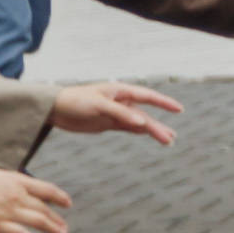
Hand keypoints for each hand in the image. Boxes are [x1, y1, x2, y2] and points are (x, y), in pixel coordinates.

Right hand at [0, 169, 75, 232]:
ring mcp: (8, 211)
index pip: (46, 189)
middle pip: (43, 208)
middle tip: (64, 227)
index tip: (67, 203)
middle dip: (56, 218)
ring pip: (37, 220)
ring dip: (52, 228)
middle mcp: (17, 195)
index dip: (59, 196)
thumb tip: (27, 191)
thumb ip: (13, 183)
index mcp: (17, 181)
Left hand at [40, 81, 185, 144]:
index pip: (147, 96)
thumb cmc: (75, 100)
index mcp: (120, 91)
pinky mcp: (107, 123)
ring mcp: (115, 113)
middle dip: (159, 126)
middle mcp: (121, 101)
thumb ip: (121, 113)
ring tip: (167, 141)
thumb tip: (142, 123)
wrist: (54, 109)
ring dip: (151, 131)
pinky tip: (148, 135)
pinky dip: (139, 131)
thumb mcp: (98, 105)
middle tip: (171, 138)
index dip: (164, 103)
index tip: (179, 110)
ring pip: (138, 122)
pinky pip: (128, 127)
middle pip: (145, 114)